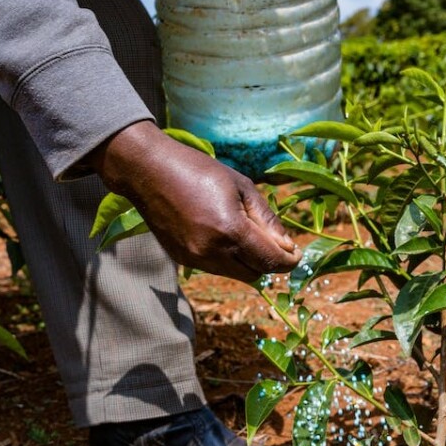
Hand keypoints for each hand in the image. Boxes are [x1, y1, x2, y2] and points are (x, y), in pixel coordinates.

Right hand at [90, 121, 300, 281]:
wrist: (148, 171)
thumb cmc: (199, 170)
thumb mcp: (242, 186)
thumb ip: (267, 219)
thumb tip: (287, 246)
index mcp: (230, 230)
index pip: (270, 261)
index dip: (288, 261)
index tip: (296, 254)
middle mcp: (212, 251)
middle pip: (256, 274)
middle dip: (268, 262)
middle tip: (273, 243)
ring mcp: (195, 258)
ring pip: (236, 274)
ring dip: (248, 261)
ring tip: (244, 233)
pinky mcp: (182, 259)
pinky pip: (216, 268)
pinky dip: (227, 258)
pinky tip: (221, 234)